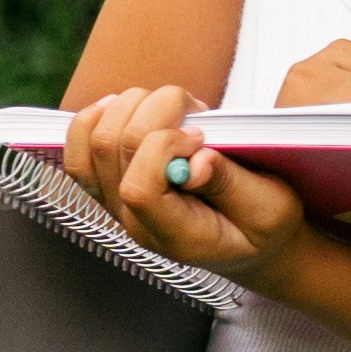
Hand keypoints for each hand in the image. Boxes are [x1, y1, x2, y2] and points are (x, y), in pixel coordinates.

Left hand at [62, 82, 308, 277]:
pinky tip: (128, 106)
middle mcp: (134, 221)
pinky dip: (97, 118)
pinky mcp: (111, 185)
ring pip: (94, 141)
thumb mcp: (270, 211)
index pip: (139, 188)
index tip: (201, 136)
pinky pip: (80, 149)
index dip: (163, 147)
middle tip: (197, 113)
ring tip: (175, 110)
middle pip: (113, 149)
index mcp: (175, 235)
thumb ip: (232, 186)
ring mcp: (116, 204)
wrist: (245, 245)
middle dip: (155, 112)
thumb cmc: (262, 227)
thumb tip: (194, 160)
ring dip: (133, 107)